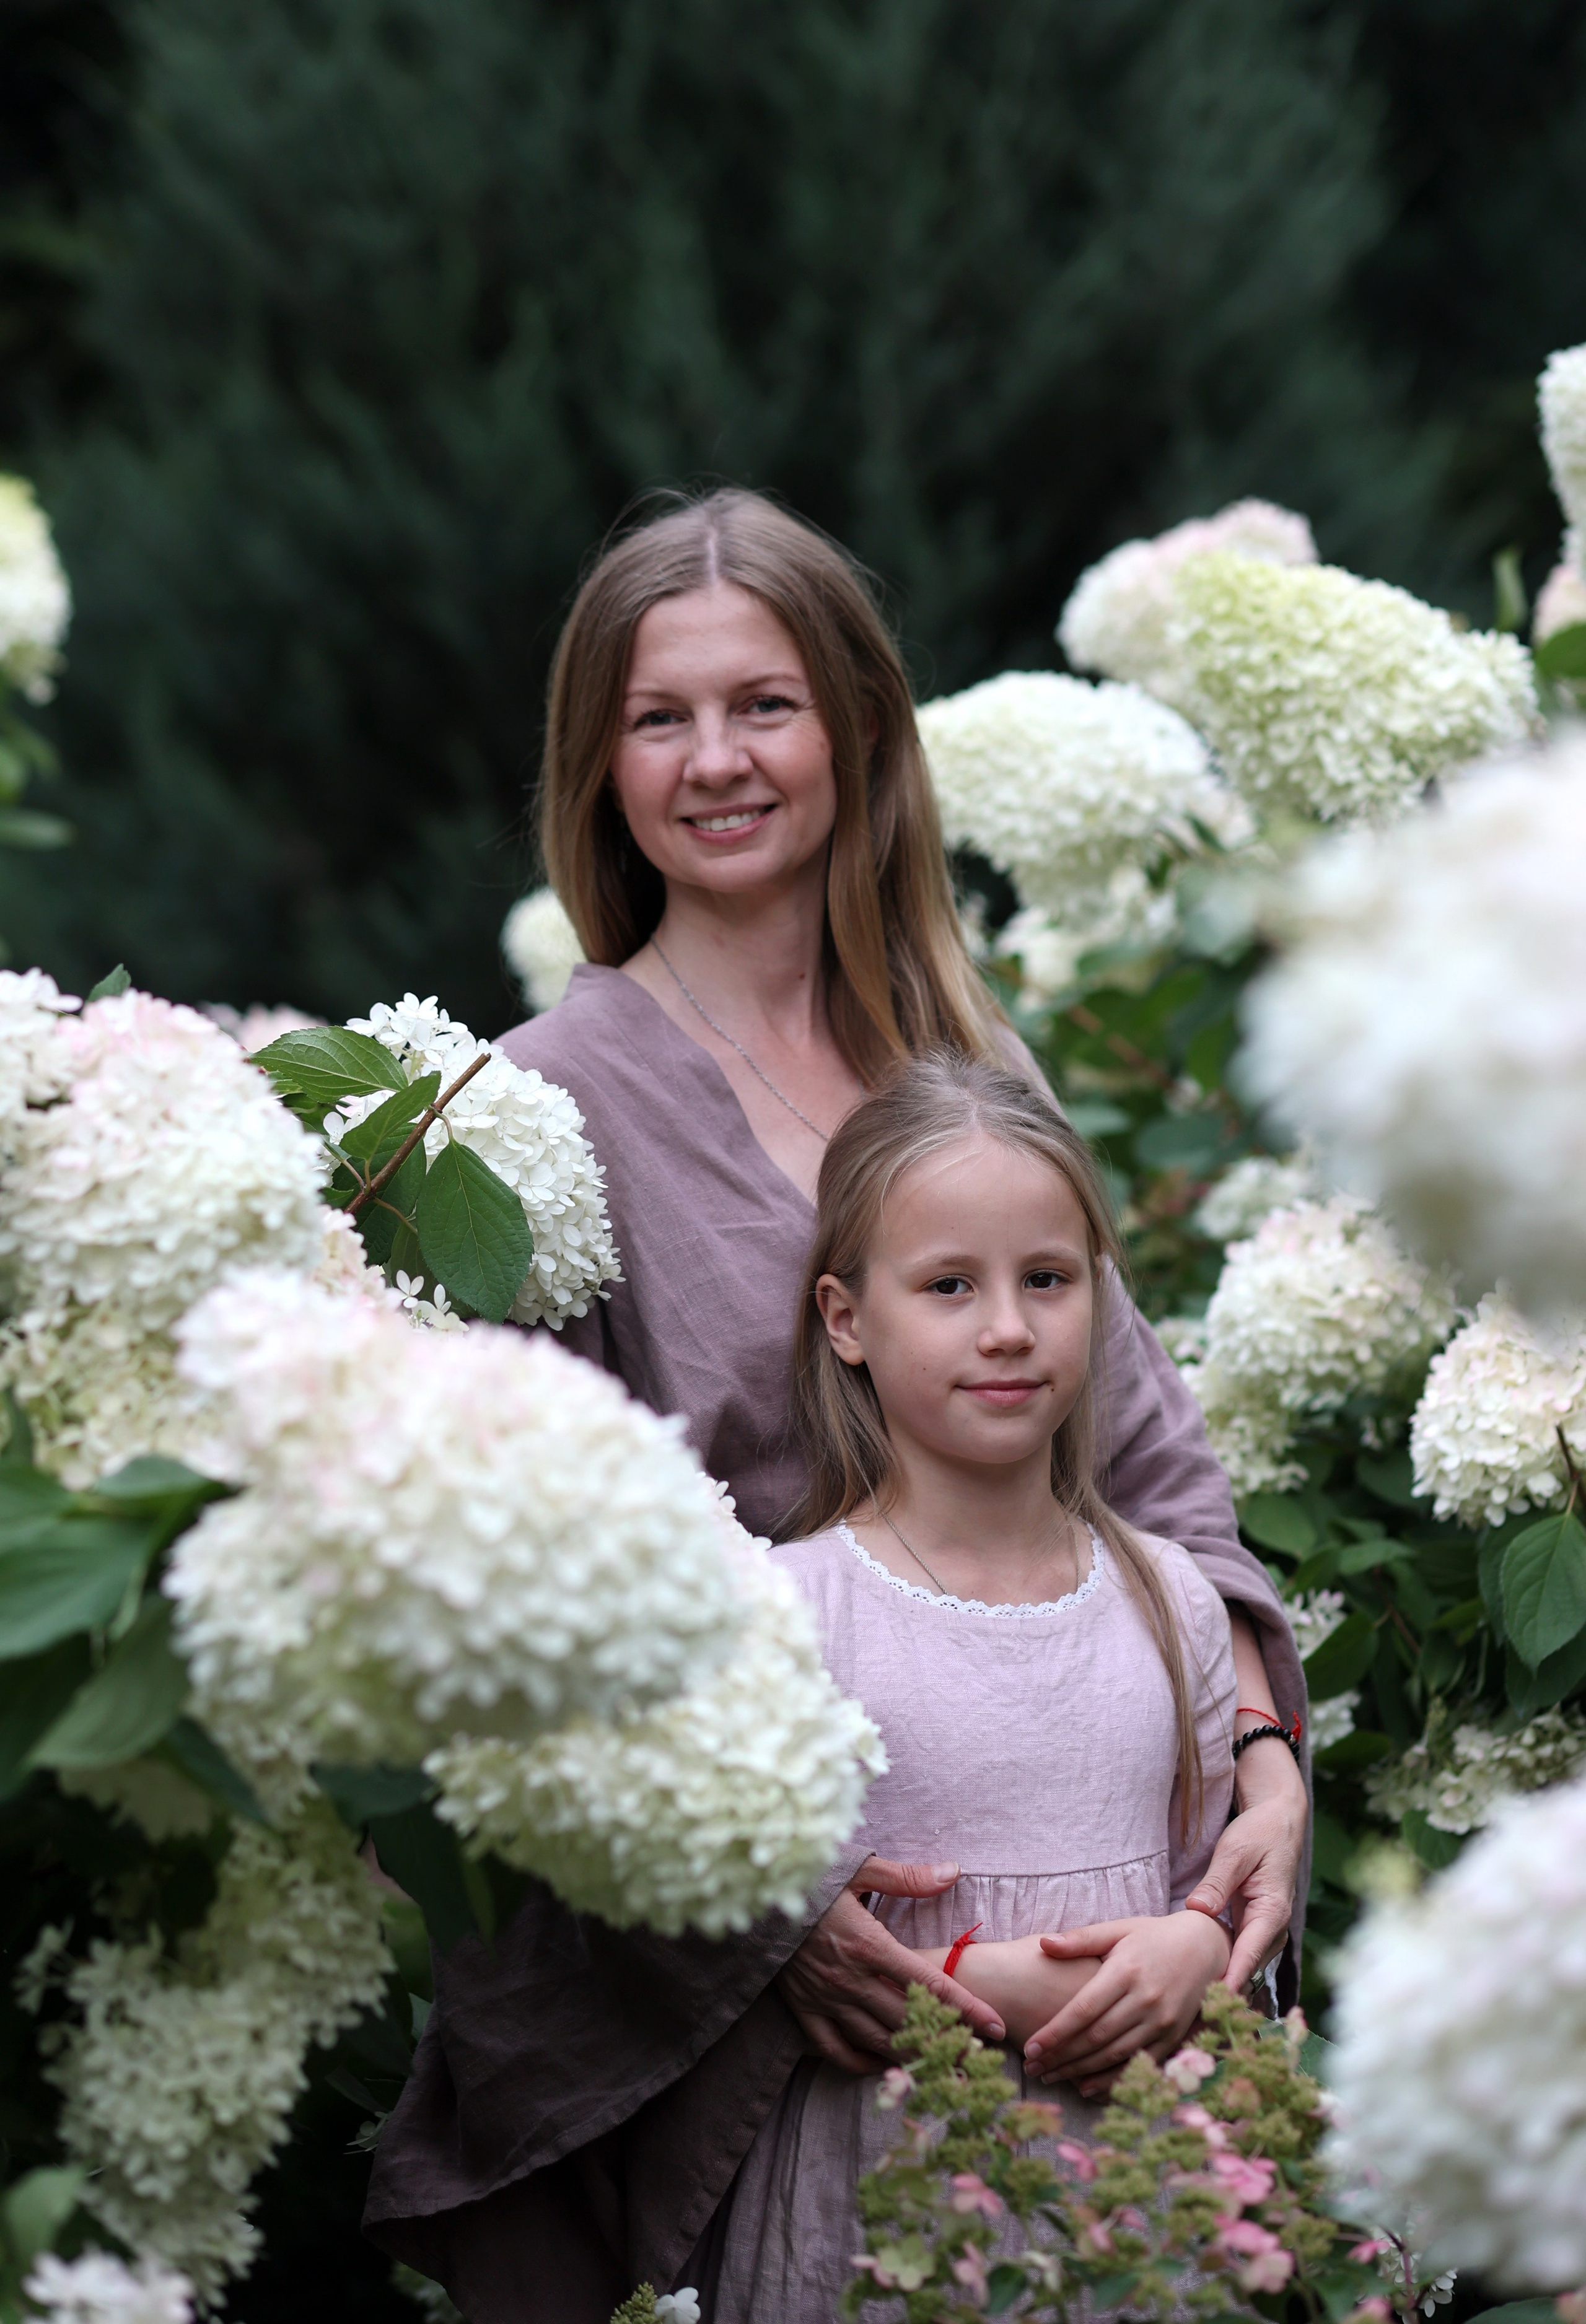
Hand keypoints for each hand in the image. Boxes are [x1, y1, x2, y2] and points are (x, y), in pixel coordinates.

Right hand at [776, 1857, 1006, 2073]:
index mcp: (869, 1945)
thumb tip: (953, 1872)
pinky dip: (860, 2062)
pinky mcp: (803, 2010)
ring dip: (913, 2057)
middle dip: (948, 2041)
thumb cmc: (812, 1877)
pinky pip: (835, 2049)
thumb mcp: (859, 1868)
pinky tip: (882, 2064)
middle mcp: (850, 1979)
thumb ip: (907, 1877)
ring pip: (877, 2040)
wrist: (755, 1895)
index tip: (994, 2027)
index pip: (929, 1984)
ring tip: (944, 2069)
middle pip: (910, 2021)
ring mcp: (826, 1999)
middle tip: (979, 2059)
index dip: (965, 2008)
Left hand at [1023, 1913, 1231, 2094]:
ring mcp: (1162, 2021)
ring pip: (1115, 2054)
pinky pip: (1139, 2064)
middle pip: (1096, 2037)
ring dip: (1081, 2071)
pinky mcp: (1174, 2036)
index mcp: (1125, 1970)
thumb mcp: (1118, 1929)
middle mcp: (1145, 1999)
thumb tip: (1044, 1944)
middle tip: (1033, 2069)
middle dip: (1061, 2056)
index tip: (1030, 2048)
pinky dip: (1113, 2079)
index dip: (1055, 2032)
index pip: (1083, 2009)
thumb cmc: (1152, 1936)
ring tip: (1052, 2077)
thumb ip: (1080, 1939)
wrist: (1204, 1947)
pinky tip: (1088, 2087)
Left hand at [1184, 1738, 1306, 1990]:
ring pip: (1243, 1968)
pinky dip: (1222, 1972)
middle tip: (1190, 2015)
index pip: (1248, 1955)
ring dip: (1221, 1986)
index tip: (1209, 2003)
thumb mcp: (1235, 1852)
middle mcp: (1273, 1930)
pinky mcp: (1254, 1930)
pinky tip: (1199, 1988)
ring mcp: (1265, 1933)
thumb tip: (1198, 1911)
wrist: (1279, 1820)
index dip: (1228, 1981)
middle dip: (1221, 1992)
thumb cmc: (1259, 1833)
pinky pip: (1239, 1957)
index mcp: (1272, 1912)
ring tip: (1191, 2012)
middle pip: (1246, 1970)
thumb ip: (1217, 1883)